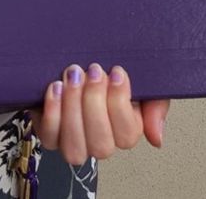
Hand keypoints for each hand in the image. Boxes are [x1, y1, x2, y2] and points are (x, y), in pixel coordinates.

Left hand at [31, 64, 169, 164]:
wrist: (79, 58)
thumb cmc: (111, 71)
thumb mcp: (143, 81)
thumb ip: (155, 106)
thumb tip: (156, 138)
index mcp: (124, 132)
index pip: (127, 135)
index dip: (120, 102)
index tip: (116, 72)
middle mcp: (99, 142)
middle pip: (100, 145)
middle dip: (94, 103)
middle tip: (93, 71)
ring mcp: (73, 141)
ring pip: (75, 147)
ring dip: (73, 110)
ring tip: (73, 77)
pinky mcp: (50, 133)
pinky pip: (49, 137)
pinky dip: (52, 113)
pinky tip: (56, 87)